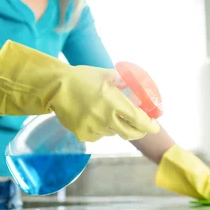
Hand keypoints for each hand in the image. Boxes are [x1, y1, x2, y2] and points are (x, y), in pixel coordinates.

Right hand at [0, 40, 159, 141]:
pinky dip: (101, 128)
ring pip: (113, 133)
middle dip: (139, 132)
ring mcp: (94, 128)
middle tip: (142, 128)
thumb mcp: (106, 74)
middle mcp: (105, 118)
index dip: (150, 125)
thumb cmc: (81, 78)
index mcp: (114, 102)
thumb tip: (138, 83)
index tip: (155, 126)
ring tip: (110, 114)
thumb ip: (123, 81)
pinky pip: (99, 135)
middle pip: (130, 133)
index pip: (139, 120)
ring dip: (117, 127)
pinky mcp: (83, 135)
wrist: (54, 87)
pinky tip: (94, 117)